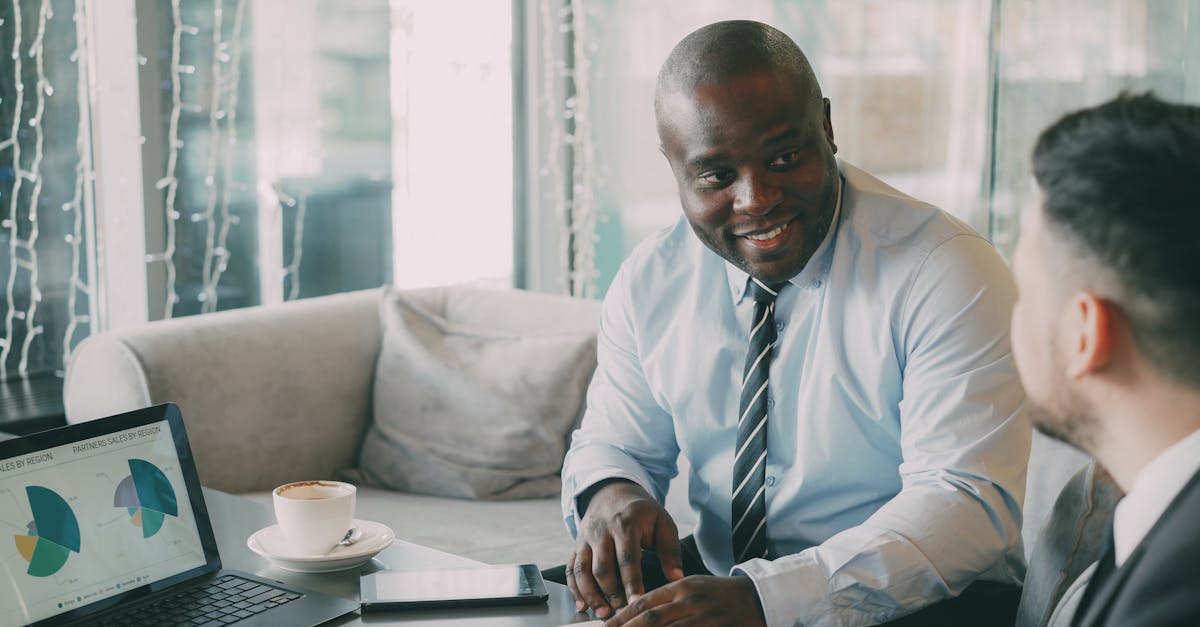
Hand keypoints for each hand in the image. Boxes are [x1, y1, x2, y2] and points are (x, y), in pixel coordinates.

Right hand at [567, 480, 682, 618]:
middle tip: (622, 613)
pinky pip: (571, 569)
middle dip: (611, 594)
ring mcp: (586, 538)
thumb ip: (671, 551)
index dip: (632, 582)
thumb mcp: (662, 523)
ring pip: (582, 570)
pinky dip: (574, 589)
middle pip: (602, 567)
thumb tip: (677, 578)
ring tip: (603, 613)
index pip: (627, 557)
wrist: (613, 493)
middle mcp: (601, 531)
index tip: (637, 601)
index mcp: (625, 524)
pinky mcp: (577, 546)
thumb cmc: (642, 512)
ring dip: (591, 594)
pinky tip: (582, 605)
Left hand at [604, 575, 764, 626]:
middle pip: (651, 618)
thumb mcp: (692, 587)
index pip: (645, 601)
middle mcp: (689, 600)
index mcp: (680, 587)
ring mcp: (702, 616)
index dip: (623, 615)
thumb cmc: (719, 594)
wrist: (756, 598)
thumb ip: (667, 598)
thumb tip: (638, 610)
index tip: (606, 625)